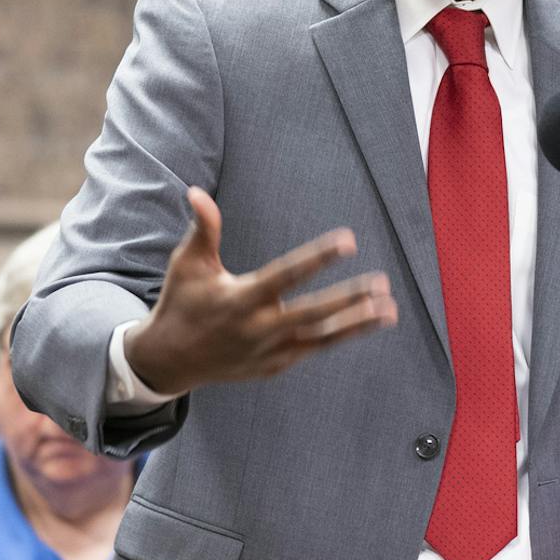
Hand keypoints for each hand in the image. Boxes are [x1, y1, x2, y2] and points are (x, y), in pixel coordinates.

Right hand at [122, 187, 396, 395]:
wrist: (170, 360)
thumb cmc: (181, 302)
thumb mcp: (187, 264)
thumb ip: (203, 229)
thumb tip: (197, 192)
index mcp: (239, 300)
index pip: (286, 275)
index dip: (318, 258)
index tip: (349, 241)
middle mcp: (257, 329)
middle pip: (312, 314)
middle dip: (350, 300)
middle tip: (382, 285)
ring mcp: (268, 352)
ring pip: (320, 338)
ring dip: (357, 324)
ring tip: (390, 310)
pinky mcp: (273, 367)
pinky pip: (312, 350)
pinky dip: (338, 338)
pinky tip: (366, 323)